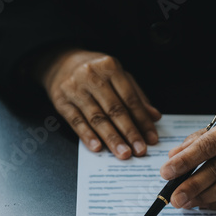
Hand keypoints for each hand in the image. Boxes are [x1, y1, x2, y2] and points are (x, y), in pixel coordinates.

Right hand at [36, 48, 160, 158]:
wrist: (60, 61)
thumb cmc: (96, 72)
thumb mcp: (118, 76)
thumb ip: (137, 96)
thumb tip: (155, 117)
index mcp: (110, 67)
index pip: (130, 98)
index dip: (142, 120)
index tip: (151, 138)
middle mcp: (91, 76)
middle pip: (114, 109)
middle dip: (129, 132)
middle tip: (140, 150)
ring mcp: (74, 89)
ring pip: (96, 118)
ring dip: (112, 139)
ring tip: (124, 153)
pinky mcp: (61, 102)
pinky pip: (76, 121)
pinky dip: (88, 136)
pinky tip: (98, 148)